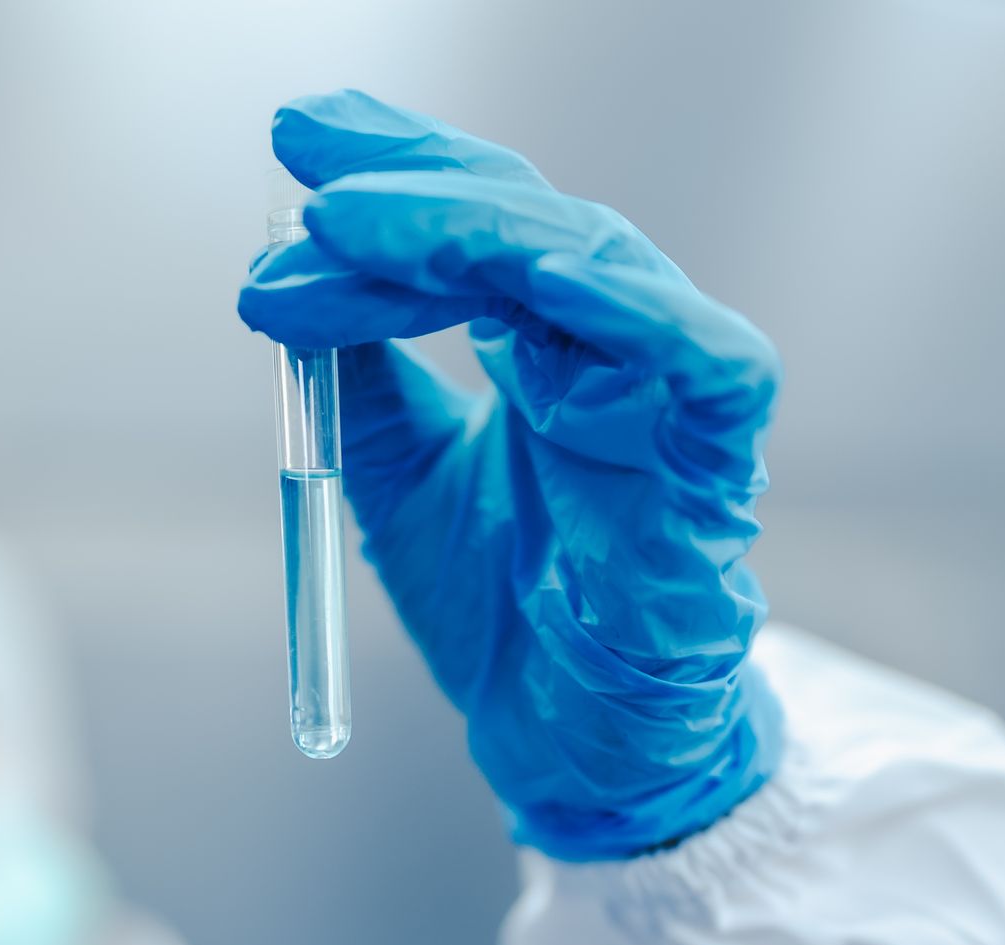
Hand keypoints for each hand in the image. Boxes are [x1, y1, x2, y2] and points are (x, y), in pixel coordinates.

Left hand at [237, 90, 783, 857]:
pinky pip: (708, 366)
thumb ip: (359, 380)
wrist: (562, 745)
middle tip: (307, 172)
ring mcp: (667, 406)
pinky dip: (635, 314)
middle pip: (526, 222)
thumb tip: (287, 272)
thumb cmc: (502, 612)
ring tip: (350, 224)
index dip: (394, 172)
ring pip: (593, 268)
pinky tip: (539, 279)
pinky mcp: (717, 472)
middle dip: (412, 186)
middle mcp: (608, 356)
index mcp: (543, 347)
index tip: (295, 140)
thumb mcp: (393, 477)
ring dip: (469, 234)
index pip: (477, 223)